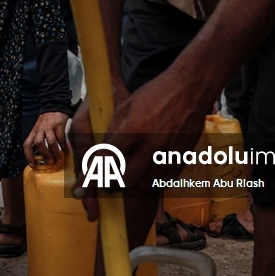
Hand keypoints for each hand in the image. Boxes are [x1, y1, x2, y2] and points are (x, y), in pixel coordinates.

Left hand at [23, 111, 68, 165]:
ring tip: (59, 159)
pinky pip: (61, 137)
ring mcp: (49, 127)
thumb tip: (42, 155)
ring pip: (50, 141)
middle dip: (45, 154)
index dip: (28, 155)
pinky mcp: (58, 125)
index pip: (27, 144)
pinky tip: (65, 151)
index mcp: (34, 132)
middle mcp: (40, 130)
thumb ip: (38, 139)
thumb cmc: (46, 120)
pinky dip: (63, 146)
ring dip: (55, 152)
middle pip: (39, 143)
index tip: (32, 165)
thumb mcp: (38, 129)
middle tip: (50, 162)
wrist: (54, 106)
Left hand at [73, 72, 205, 220]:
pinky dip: (151, 181)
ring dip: (132, 184)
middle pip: (126, 180)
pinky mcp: (182, 157)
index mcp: (134, 130)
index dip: (93, 176)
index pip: (108, 161)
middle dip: (113, 183)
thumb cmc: (155, 93)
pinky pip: (163, 181)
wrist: (190, 88)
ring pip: (145, 185)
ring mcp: (170, 153)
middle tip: (107, 179)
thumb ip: (112, 133)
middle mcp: (153, 145)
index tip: (83, 187)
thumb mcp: (126, 107)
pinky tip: (145, 173)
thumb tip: (100, 155)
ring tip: (126, 175)